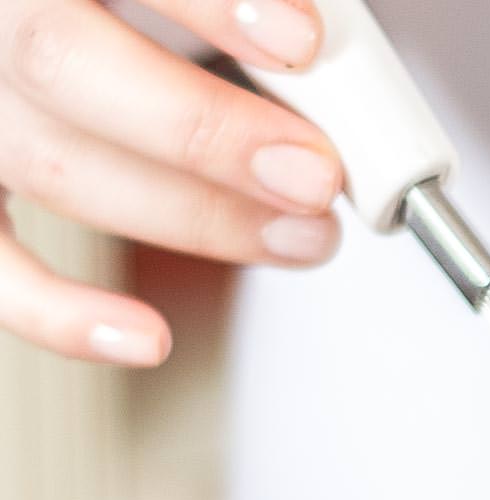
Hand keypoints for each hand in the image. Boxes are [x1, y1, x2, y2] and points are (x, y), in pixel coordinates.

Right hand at [0, 0, 337, 365]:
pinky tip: (149, 337)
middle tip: (315, 173)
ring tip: (305, 236)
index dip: (210, 4)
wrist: (30, 17)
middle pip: (67, 65)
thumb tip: (320, 40)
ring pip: (55, 166)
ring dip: (196, 216)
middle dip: (206, 130)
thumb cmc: (104, 6)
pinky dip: (61, 314)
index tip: (304, 42)